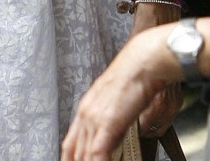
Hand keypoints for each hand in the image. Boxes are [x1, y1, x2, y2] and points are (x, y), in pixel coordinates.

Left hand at [60, 25, 180, 160]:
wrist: (143, 62)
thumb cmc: (136, 79)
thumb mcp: (118, 104)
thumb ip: (113, 124)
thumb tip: (118, 141)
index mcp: (87, 109)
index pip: (70, 144)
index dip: (71, 159)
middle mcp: (86, 114)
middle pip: (74, 152)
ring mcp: (94, 117)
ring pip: (84, 155)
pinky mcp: (107, 121)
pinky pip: (97, 152)